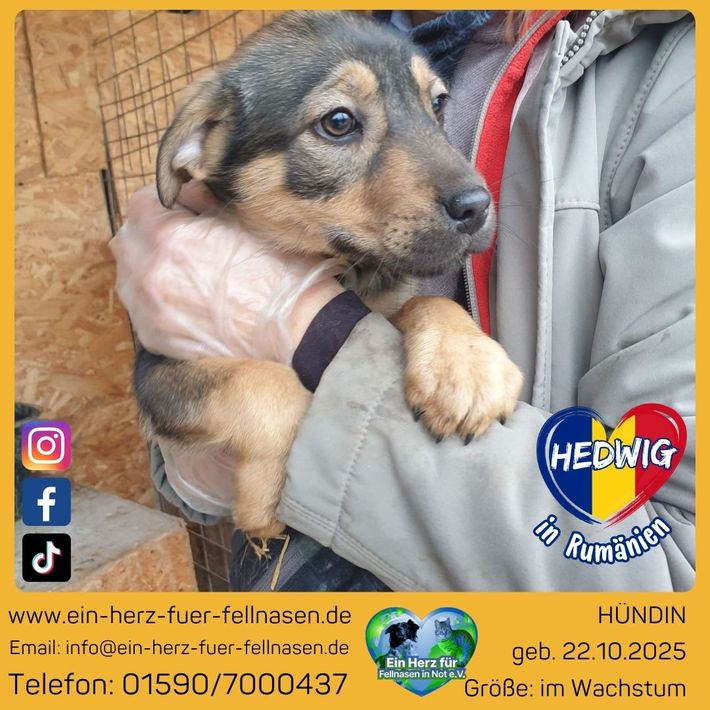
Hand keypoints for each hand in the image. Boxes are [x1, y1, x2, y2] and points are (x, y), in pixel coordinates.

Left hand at [110, 183, 343, 363]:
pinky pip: (139, 311)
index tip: (178, 208)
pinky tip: (182, 300)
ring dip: (145, 267)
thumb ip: (206, 200)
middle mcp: (151, 275)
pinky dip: (153, 301)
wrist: (298, 330)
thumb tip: (187, 191)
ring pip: (127, 277)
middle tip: (177, 238)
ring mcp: (150, 312)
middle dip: (147, 232)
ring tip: (179, 271)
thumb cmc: (282, 273)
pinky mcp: (158, 340)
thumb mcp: (249, 220)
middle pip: (126, 239)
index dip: (161, 201)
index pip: (139, 203)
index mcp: (171, 238)